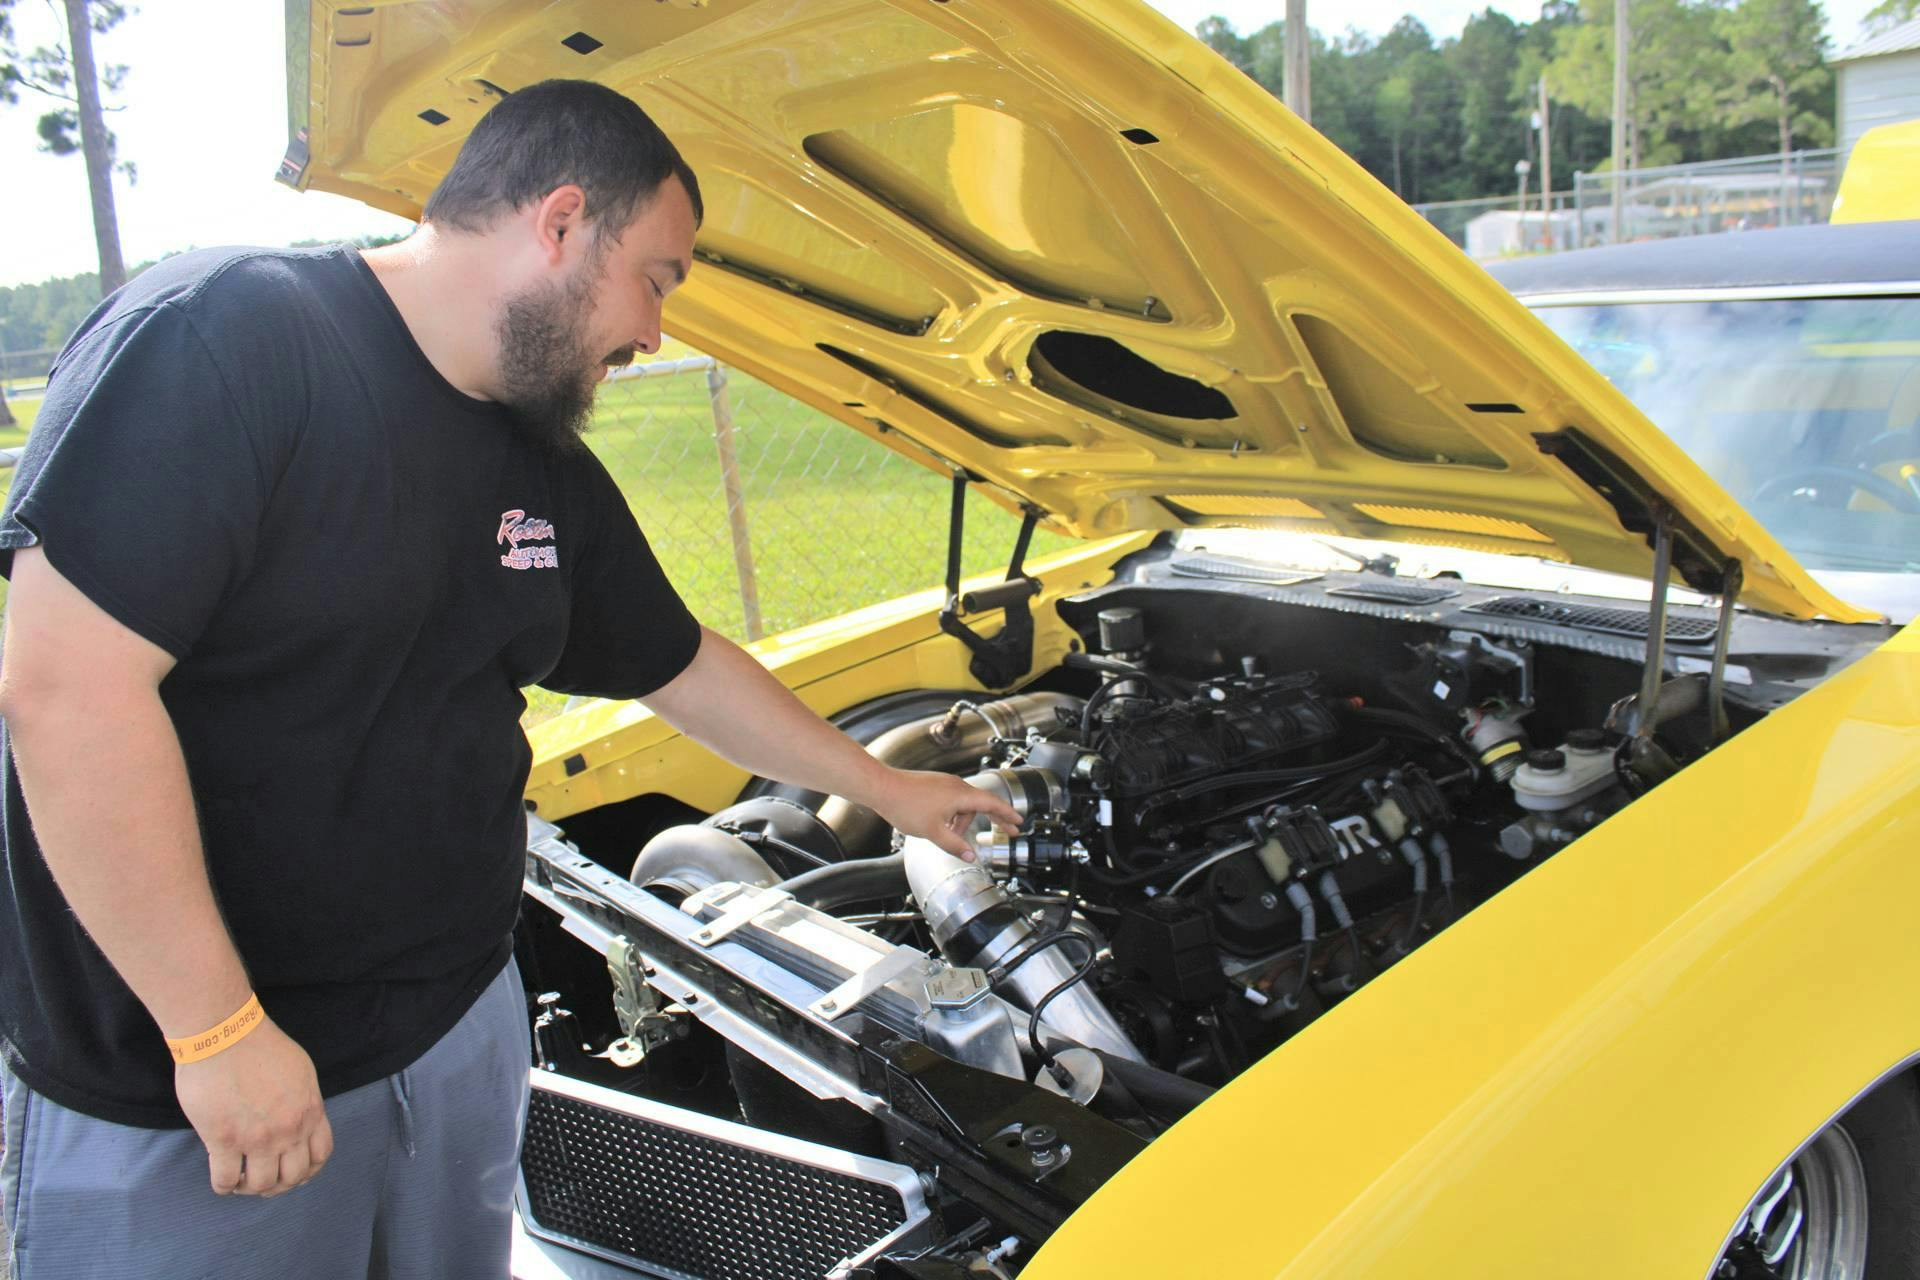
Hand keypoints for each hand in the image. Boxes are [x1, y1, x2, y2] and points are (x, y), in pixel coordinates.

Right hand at [174, 1015, 333, 1196]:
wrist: (225, 1034)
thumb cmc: (259, 1045)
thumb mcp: (300, 1071)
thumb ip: (303, 1100)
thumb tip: (299, 1118)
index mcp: (310, 1110)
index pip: (320, 1155)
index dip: (307, 1170)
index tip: (292, 1173)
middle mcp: (290, 1129)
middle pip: (293, 1176)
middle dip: (279, 1185)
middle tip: (262, 1181)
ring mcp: (258, 1138)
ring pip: (261, 1184)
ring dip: (250, 1188)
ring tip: (240, 1180)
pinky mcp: (223, 1140)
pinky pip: (226, 1180)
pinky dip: (224, 1186)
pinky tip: (222, 1180)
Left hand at [868, 768, 1022, 858]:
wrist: (882, 787)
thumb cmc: (906, 805)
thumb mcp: (934, 832)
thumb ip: (954, 845)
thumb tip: (971, 855)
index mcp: (961, 795)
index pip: (993, 803)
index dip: (1008, 814)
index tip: (1018, 821)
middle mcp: (956, 785)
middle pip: (981, 804)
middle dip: (993, 819)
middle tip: (1007, 830)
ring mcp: (945, 784)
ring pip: (963, 805)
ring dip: (962, 822)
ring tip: (949, 836)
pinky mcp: (935, 785)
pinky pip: (952, 801)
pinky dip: (953, 815)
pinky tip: (941, 826)